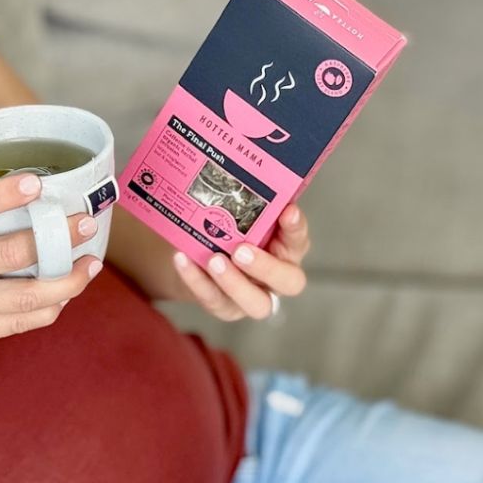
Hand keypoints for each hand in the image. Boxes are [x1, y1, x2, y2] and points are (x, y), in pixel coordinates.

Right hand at [0, 173, 101, 363]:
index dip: (3, 195)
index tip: (36, 182)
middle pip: (9, 255)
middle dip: (57, 237)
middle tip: (86, 222)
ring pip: (24, 296)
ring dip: (66, 280)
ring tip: (90, 263)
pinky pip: (18, 322)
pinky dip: (49, 307)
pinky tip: (65, 292)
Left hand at [170, 203, 309, 321]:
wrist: (195, 257)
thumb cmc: (225, 233)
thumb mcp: (236, 218)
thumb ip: (244, 207)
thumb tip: (231, 174)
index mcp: (286, 250)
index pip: (299, 240)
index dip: (296, 228)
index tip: (287, 211)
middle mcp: (277, 278)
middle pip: (289, 282)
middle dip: (266, 267)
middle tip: (241, 250)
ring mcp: (253, 297)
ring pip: (256, 304)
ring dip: (234, 282)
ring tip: (213, 260)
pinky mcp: (226, 308)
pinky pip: (214, 300)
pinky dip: (197, 280)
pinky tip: (183, 260)